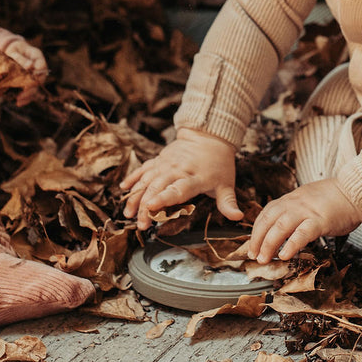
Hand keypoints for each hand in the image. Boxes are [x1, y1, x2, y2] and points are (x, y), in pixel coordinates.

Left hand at [0, 38, 48, 105]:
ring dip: (28, 95)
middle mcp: (37, 67)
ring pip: (35, 87)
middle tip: (21, 95)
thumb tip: (30, 66)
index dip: (38, 75)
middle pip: (39, 79)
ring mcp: (33, 75)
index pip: (42, 66)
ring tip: (19, 101)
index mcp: (37, 56)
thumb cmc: (11, 48)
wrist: (8, 50)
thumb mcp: (13, 51)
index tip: (30, 82)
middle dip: (31, 89)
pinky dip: (25, 97)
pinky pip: (29, 91)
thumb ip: (21, 59)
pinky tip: (19, 103)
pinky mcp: (27, 81)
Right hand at [120, 128, 240, 228]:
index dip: (164, 198)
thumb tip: (238, 218)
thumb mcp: (226, 184)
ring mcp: (166, 164)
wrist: (208, 136)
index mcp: (194, 177)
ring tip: (128, 213)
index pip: (178, 189)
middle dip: (145, 206)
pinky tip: (123, 190)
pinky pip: (143, 169)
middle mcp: (177, 170)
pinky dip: (132, 179)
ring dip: (135, 197)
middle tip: (141, 224)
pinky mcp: (159, 160)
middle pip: (157, 188)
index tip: (152, 207)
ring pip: (146, 180)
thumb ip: (228, 202)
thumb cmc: (218, 164)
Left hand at [246, 179, 361, 262]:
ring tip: (264, 259)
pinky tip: (285, 256)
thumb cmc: (335, 199)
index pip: (266, 214)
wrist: (356, 192)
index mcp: (291, 199)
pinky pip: (302, 234)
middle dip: (257, 239)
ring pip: (280, 227)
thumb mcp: (308, 199)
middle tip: (253, 255)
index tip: (252, 244)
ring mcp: (307, 211)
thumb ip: (295, 210)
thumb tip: (284, 225)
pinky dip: (291, 245)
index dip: (257, 230)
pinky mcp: (320, 221)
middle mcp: (295, 204)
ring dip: (269, 244)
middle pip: (268, 220)